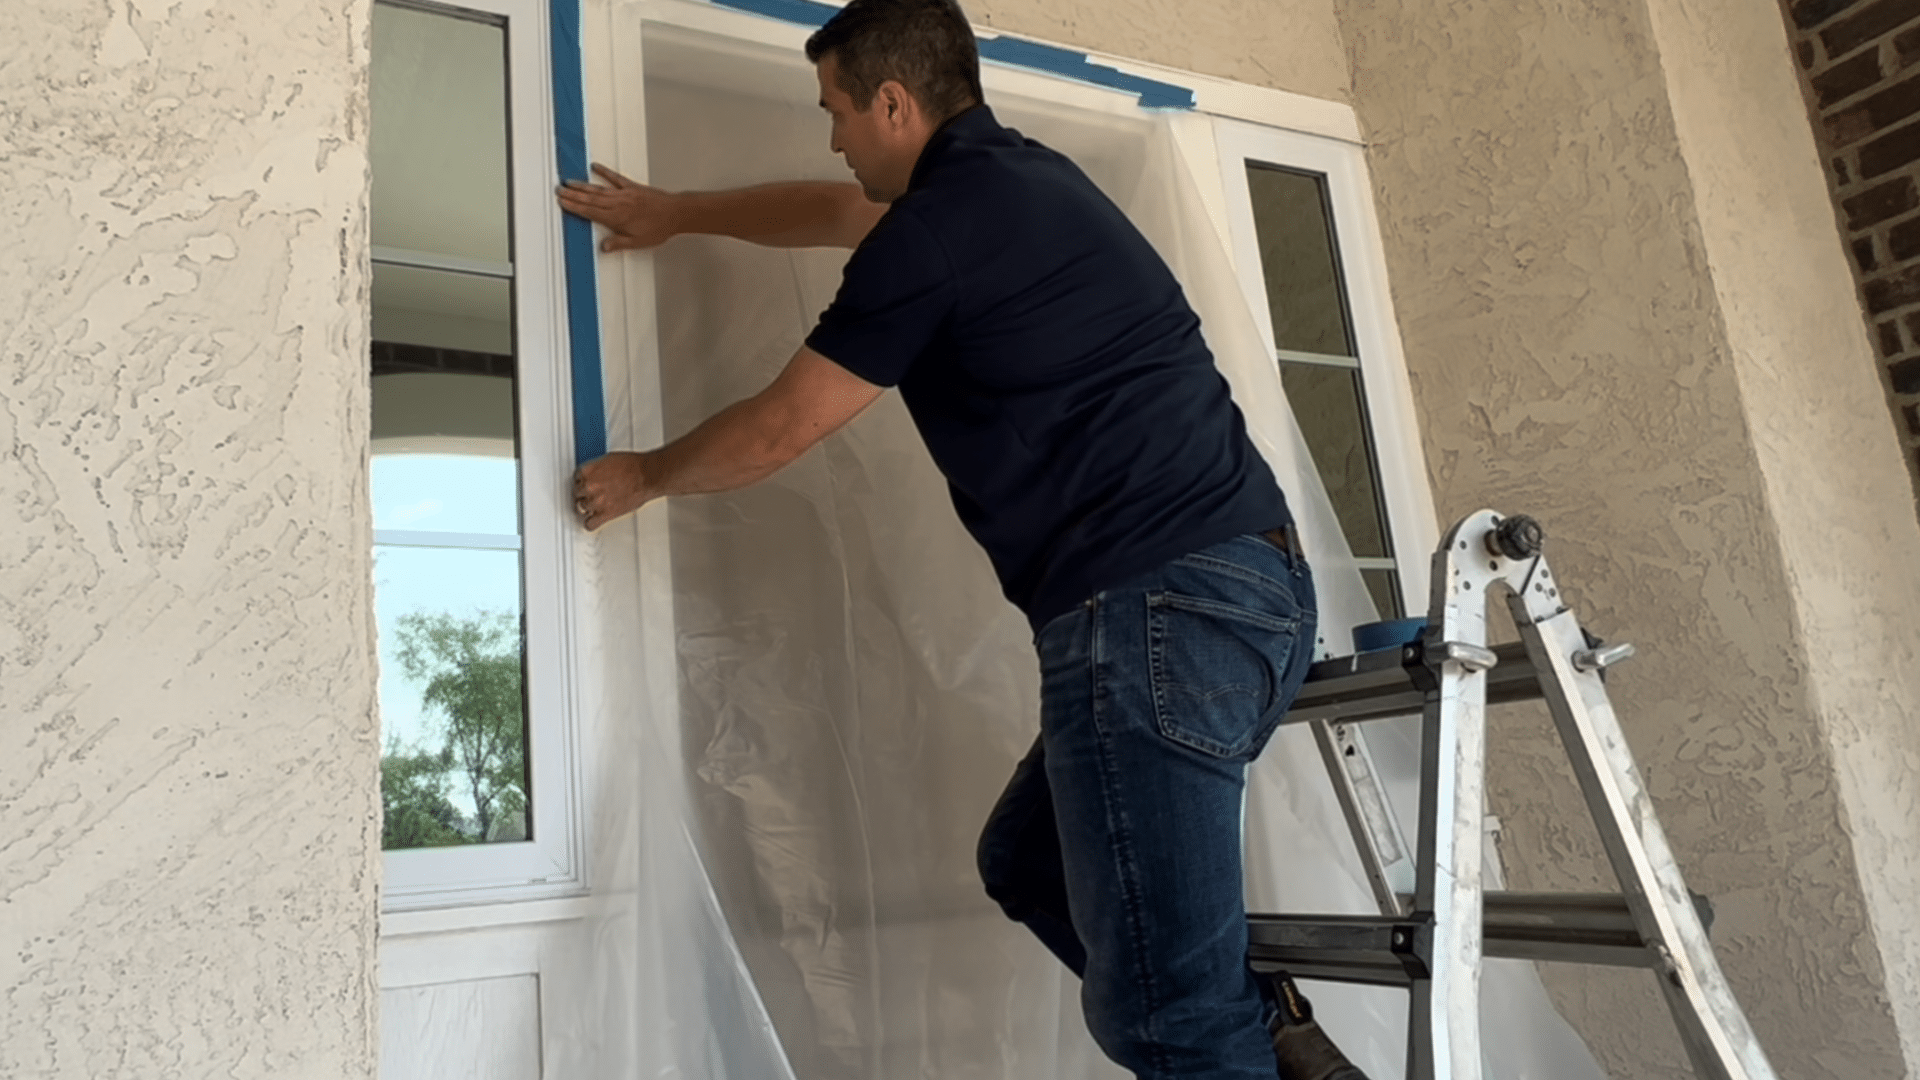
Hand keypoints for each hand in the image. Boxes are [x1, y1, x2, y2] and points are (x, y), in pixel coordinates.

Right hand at [556, 164, 681, 252]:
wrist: (676, 213)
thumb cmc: (659, 228)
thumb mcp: (638, 242)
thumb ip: (619, 243)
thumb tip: (603, 247)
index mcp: (617, 218)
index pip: (590, 212)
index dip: (574, 207)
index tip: (562, 202)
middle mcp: (618, 203)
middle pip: (590, 199)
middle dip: (573, 195)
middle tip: (558, 190)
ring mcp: (624, 193)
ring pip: (598, 189)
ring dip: (582, 185)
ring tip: (568, 182)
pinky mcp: (632, 187)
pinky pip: (615, 177)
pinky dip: (604, 171)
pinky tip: (595, 167)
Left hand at [572, 452, 653, 530]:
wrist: (647, 476)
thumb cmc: (634, 466)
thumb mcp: (609, 459)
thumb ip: (597, 469)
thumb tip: (596, 474)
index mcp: (588, 471)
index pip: (576, 478)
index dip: (583, 481)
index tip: (587, 483)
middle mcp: (589, 486)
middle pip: (577, 493)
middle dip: (585, 493)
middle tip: (594, 493)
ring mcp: (596, 502)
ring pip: (581, 508)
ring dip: (588, 506)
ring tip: (597, 505)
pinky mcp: (605, 514)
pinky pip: (589, 524)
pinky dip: (591, 523)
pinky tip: (594, 520)